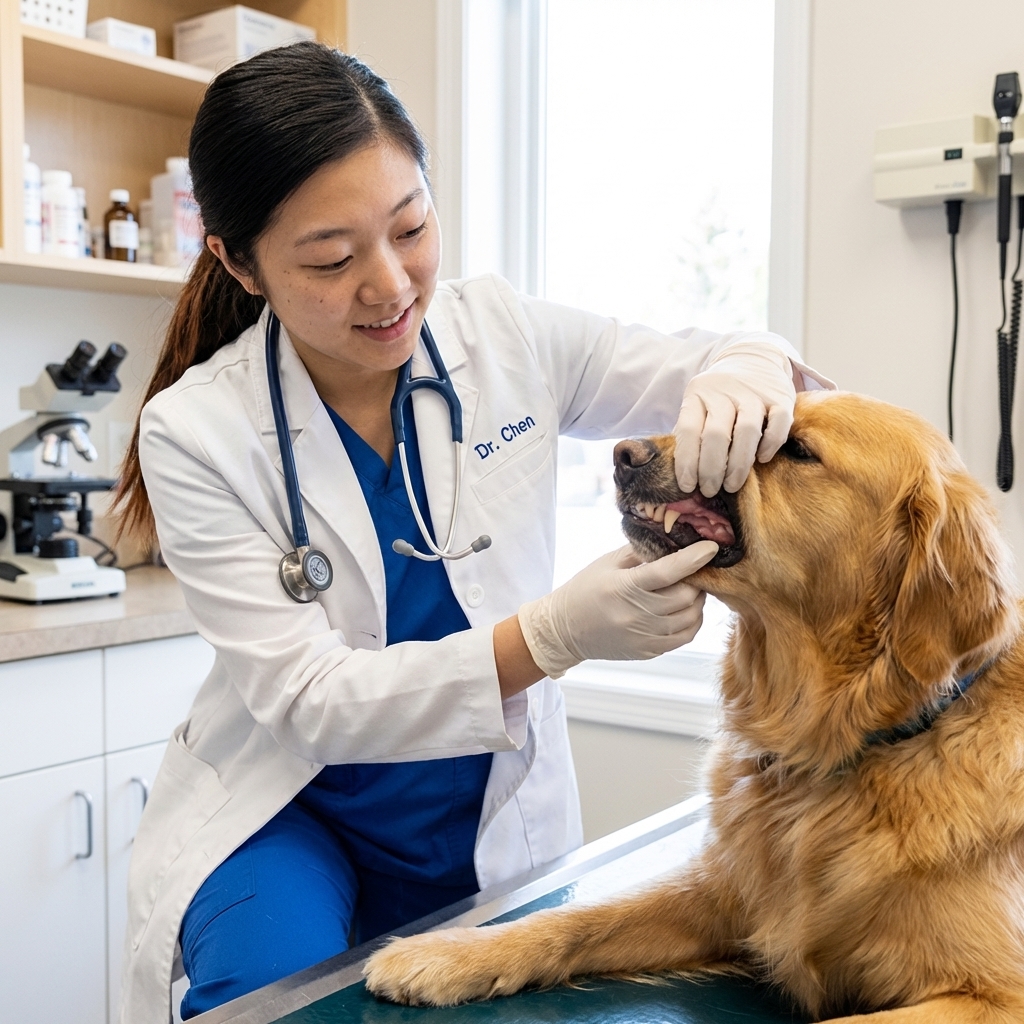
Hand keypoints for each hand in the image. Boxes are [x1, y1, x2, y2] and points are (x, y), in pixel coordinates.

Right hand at [517, 541, 717, 678]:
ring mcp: (644, 636)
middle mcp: (636, 614)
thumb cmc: (585, 589)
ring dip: (696, 600)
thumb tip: (674, 541)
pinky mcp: (648, 651)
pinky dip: (692, 620)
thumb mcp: (608, 562)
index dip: (694, 558)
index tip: (711, 547)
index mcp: (624, 587)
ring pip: (690, 617)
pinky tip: (683, 609)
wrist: (565, 630)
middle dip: (697, 579)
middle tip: (694, 569)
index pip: (668, 572)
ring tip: (688, 588)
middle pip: (686, 596)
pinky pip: (684, 636)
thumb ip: (641, 551)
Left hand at [674, 342, 795, 496]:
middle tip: (710, 490)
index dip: (687, 461)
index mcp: (698, 393)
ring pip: (746, 430)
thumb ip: (692, 433)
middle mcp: (724, 391)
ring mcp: (754, 393)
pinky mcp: (781, 396)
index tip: (688, 485)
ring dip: (738, 464)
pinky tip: (762, 459)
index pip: (689, 430)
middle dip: (711, 469)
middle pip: (716, 434)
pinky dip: (770, 444)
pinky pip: (779, 423)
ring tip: (732, 485)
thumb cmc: (720, 396)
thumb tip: (686, 478)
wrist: (753, 358)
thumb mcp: (698, 405)